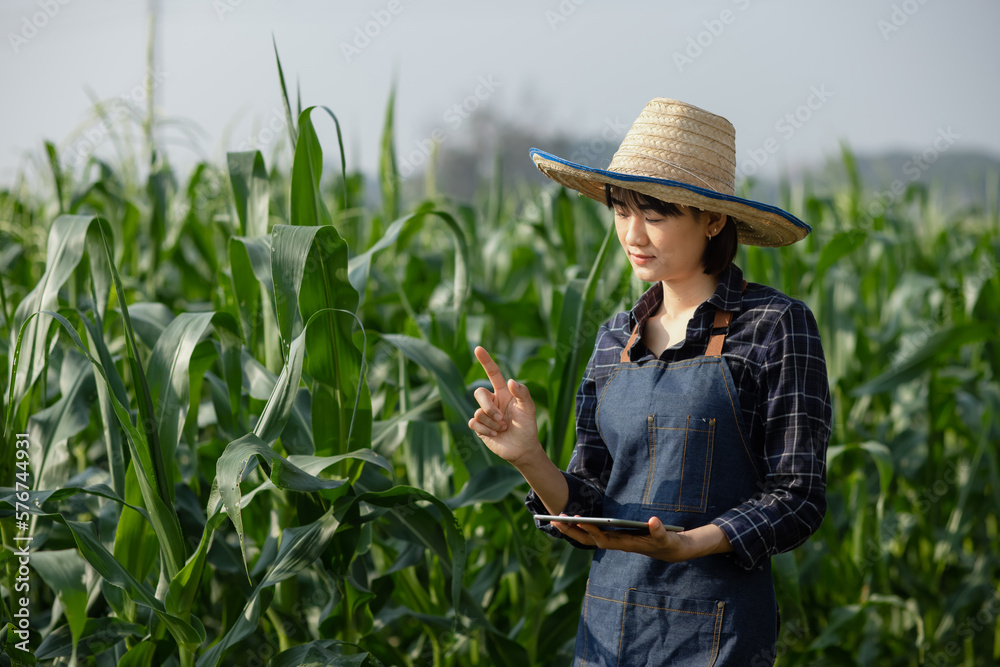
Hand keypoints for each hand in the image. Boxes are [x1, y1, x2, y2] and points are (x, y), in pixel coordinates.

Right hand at [468, 346, 540, 465]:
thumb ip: (523, 393)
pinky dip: (486, 430)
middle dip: (488, 406)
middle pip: (479, 393)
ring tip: (504, 429)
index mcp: (503, 392)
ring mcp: (484, 414)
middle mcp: (492, 401)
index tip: (478, 348)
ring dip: (493, 423)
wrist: (523, 448)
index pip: (492, 373)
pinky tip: (495, 435)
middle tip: (502, 419)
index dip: (486, 361)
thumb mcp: (529, 408)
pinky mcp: (479, 427)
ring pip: (478, 412)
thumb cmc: (527, 426)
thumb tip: (510, 380)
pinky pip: (474, 423)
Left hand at [549, 516, 730, 562]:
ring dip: (572, 530)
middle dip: (572, 531)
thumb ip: (659, 530)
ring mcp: (613, 541)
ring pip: (588, 538)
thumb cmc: (667, 543)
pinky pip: (592, 534)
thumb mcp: (666, 537)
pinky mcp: (614, 537)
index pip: (602, 538)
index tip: (577, 520)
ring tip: (557, 519)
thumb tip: (653, 521)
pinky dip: (580, 528)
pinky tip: (571, 520)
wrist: (669, 550)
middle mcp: (615, 544)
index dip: (589, 530)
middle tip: (555, 519)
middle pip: (588, 540)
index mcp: (625, 544)